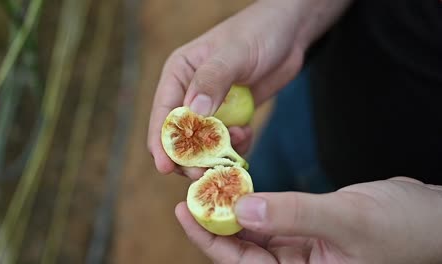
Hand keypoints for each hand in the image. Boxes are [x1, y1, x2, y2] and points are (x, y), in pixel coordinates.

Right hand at [147, 0, 319, 178]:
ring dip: (216, 153)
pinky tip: (247, 136)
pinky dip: (235, 147)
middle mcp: (190, 93)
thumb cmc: (258, 32)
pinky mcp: (232, 116)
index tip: (164, 167)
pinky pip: (227, 141)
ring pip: (204, 144)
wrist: (289, 33)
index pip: (163, 113)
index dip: (161, 142)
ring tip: (236, 145)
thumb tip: (194, 114)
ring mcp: (212, 106)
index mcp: (179, 74)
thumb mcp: (234, 53)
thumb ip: (213, 80)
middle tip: (203, 173)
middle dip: (189, 156)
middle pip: (180, 135)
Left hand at [176, 177, 441, 262]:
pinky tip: (238, 184)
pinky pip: (270, 218)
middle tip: (190, 191)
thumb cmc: (401, 227)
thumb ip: (293, 215)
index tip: (185, 210)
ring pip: (253, 232)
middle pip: (241, 249)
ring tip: (207, 183)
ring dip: (231, 208)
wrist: (431, 216)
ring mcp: (300, 250)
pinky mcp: (304, 230)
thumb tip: (241, 209)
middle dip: (215, 221)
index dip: (211, 239)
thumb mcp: (347, 219)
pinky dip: (253, 202)